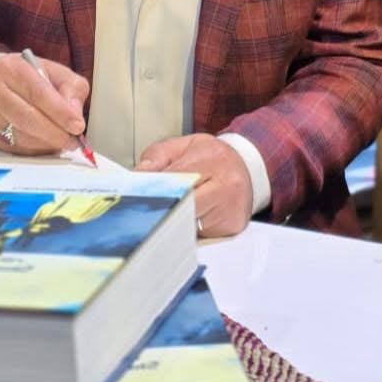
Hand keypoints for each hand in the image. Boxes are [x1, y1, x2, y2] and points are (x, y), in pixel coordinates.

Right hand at [0, 53, 89, 154]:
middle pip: (26, 117)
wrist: (8, 84)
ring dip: (47, 143)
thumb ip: (72, 90)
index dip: (59, 112)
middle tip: (73, 140)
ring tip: (63, 142)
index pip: (38, 92)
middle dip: (54, 132)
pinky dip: (36, 149)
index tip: (77, 126)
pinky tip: (48, 144)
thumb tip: (74, 115)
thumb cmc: (35, 79)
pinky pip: (16, 147)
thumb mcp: (59, 74)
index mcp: (11, 67)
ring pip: (21, 136)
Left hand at [136, 133, 252, 237]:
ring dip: (174, 222)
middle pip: (184, 205)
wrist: (246, 168)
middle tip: (140, 216)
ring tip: (162, 218)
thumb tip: (137, 176)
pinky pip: (202, 235)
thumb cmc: (211, 158)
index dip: (154, 189)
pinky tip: (183, 223)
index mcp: (212, 158)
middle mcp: (226, 184)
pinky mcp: (233, 226)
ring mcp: (232, 207)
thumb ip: (158, 157)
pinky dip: (188, 231)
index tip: (134, 198)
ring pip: (191, 224)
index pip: (176, 178)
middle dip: (162, 210)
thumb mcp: (184, 146)